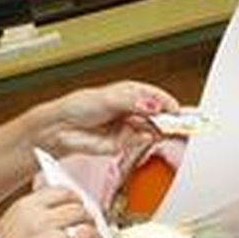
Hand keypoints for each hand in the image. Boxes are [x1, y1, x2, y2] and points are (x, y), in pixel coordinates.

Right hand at [0, 186, 115, 237]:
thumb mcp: (13, 221)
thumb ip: (37, 210)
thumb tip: (65, 202)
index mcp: (27, 207)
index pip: (63, 193)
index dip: (76, 200)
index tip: (78, 206)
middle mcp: (40, 222)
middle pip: (79, 211)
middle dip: (88, 220)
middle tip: (89, 228)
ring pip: (88, 232)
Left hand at [36, 81, 177, 158]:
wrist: (62, 128)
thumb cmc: (79, 106)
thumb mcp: (109, 98)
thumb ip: (133, 102)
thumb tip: (153, 105)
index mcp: (131, 94)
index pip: (156, 96)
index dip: (168, 102)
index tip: (176, 109)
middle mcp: (132, 110)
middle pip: (157, 114)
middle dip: (167, 118)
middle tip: (175, 122)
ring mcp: (129, 127)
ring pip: (152, 129)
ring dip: (159, 129)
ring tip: (163, 128)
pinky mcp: (123, 143)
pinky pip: (140, 142)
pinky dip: (145, 139)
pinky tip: (147, 135)